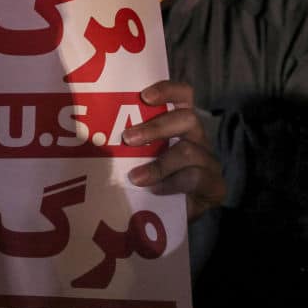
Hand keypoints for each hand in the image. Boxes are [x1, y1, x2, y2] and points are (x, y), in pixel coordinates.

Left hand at [122, 80, 225, 220]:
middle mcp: (196, 138)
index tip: (144, 96)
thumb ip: (126, 144)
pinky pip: (196, 178)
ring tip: (135, 177)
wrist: (169, 216)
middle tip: (128, 139)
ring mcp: (209, 161)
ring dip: (159, 164)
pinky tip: (155, 190)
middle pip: (187, 118)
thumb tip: (92, 133)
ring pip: (189, 151)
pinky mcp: (216, 186)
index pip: (183, 95)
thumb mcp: (135, 157)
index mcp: (178, 124)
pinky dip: (171, 183)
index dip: (167, 90)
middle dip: (156, 127)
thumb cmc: (147, 180)